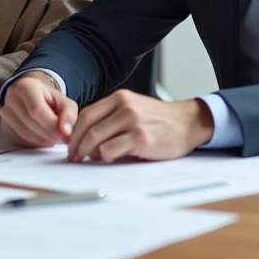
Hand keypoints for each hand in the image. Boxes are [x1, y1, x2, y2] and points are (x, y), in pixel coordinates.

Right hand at [0, 72, 78, 147]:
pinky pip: (20, 141)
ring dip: (43, 141)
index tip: (64, 134)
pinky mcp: (4, 127)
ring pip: (25, 135)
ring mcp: (5, 113)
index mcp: (26, 87)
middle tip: (61, 138)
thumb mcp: (64, 102)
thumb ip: (69, 115)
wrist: (32, 97)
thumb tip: (66, 132)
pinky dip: (34, 144)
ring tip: (53, 137)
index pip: (37, 110)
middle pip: (30, 124)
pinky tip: (43, 138)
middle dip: (49, 135)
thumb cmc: (49, 100)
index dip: (52, 125)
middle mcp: (11, 98)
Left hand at [66, 91, 214, 162]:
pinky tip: (109, 159)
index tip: (70, 144)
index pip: (86, 114)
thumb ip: (112, 118)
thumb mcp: (133, 110)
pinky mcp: (140, 138)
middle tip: (73, 157)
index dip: (74, 132)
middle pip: (87, 126)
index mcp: (119, 98)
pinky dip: (104, 157)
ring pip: (95, 138)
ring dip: (87, 153)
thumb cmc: (159, 121)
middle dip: (76, 145)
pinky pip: (110, 150)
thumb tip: (86, 138)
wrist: (188, 123)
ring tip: (88, 160)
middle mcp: (124, 106)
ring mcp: (132, 121)